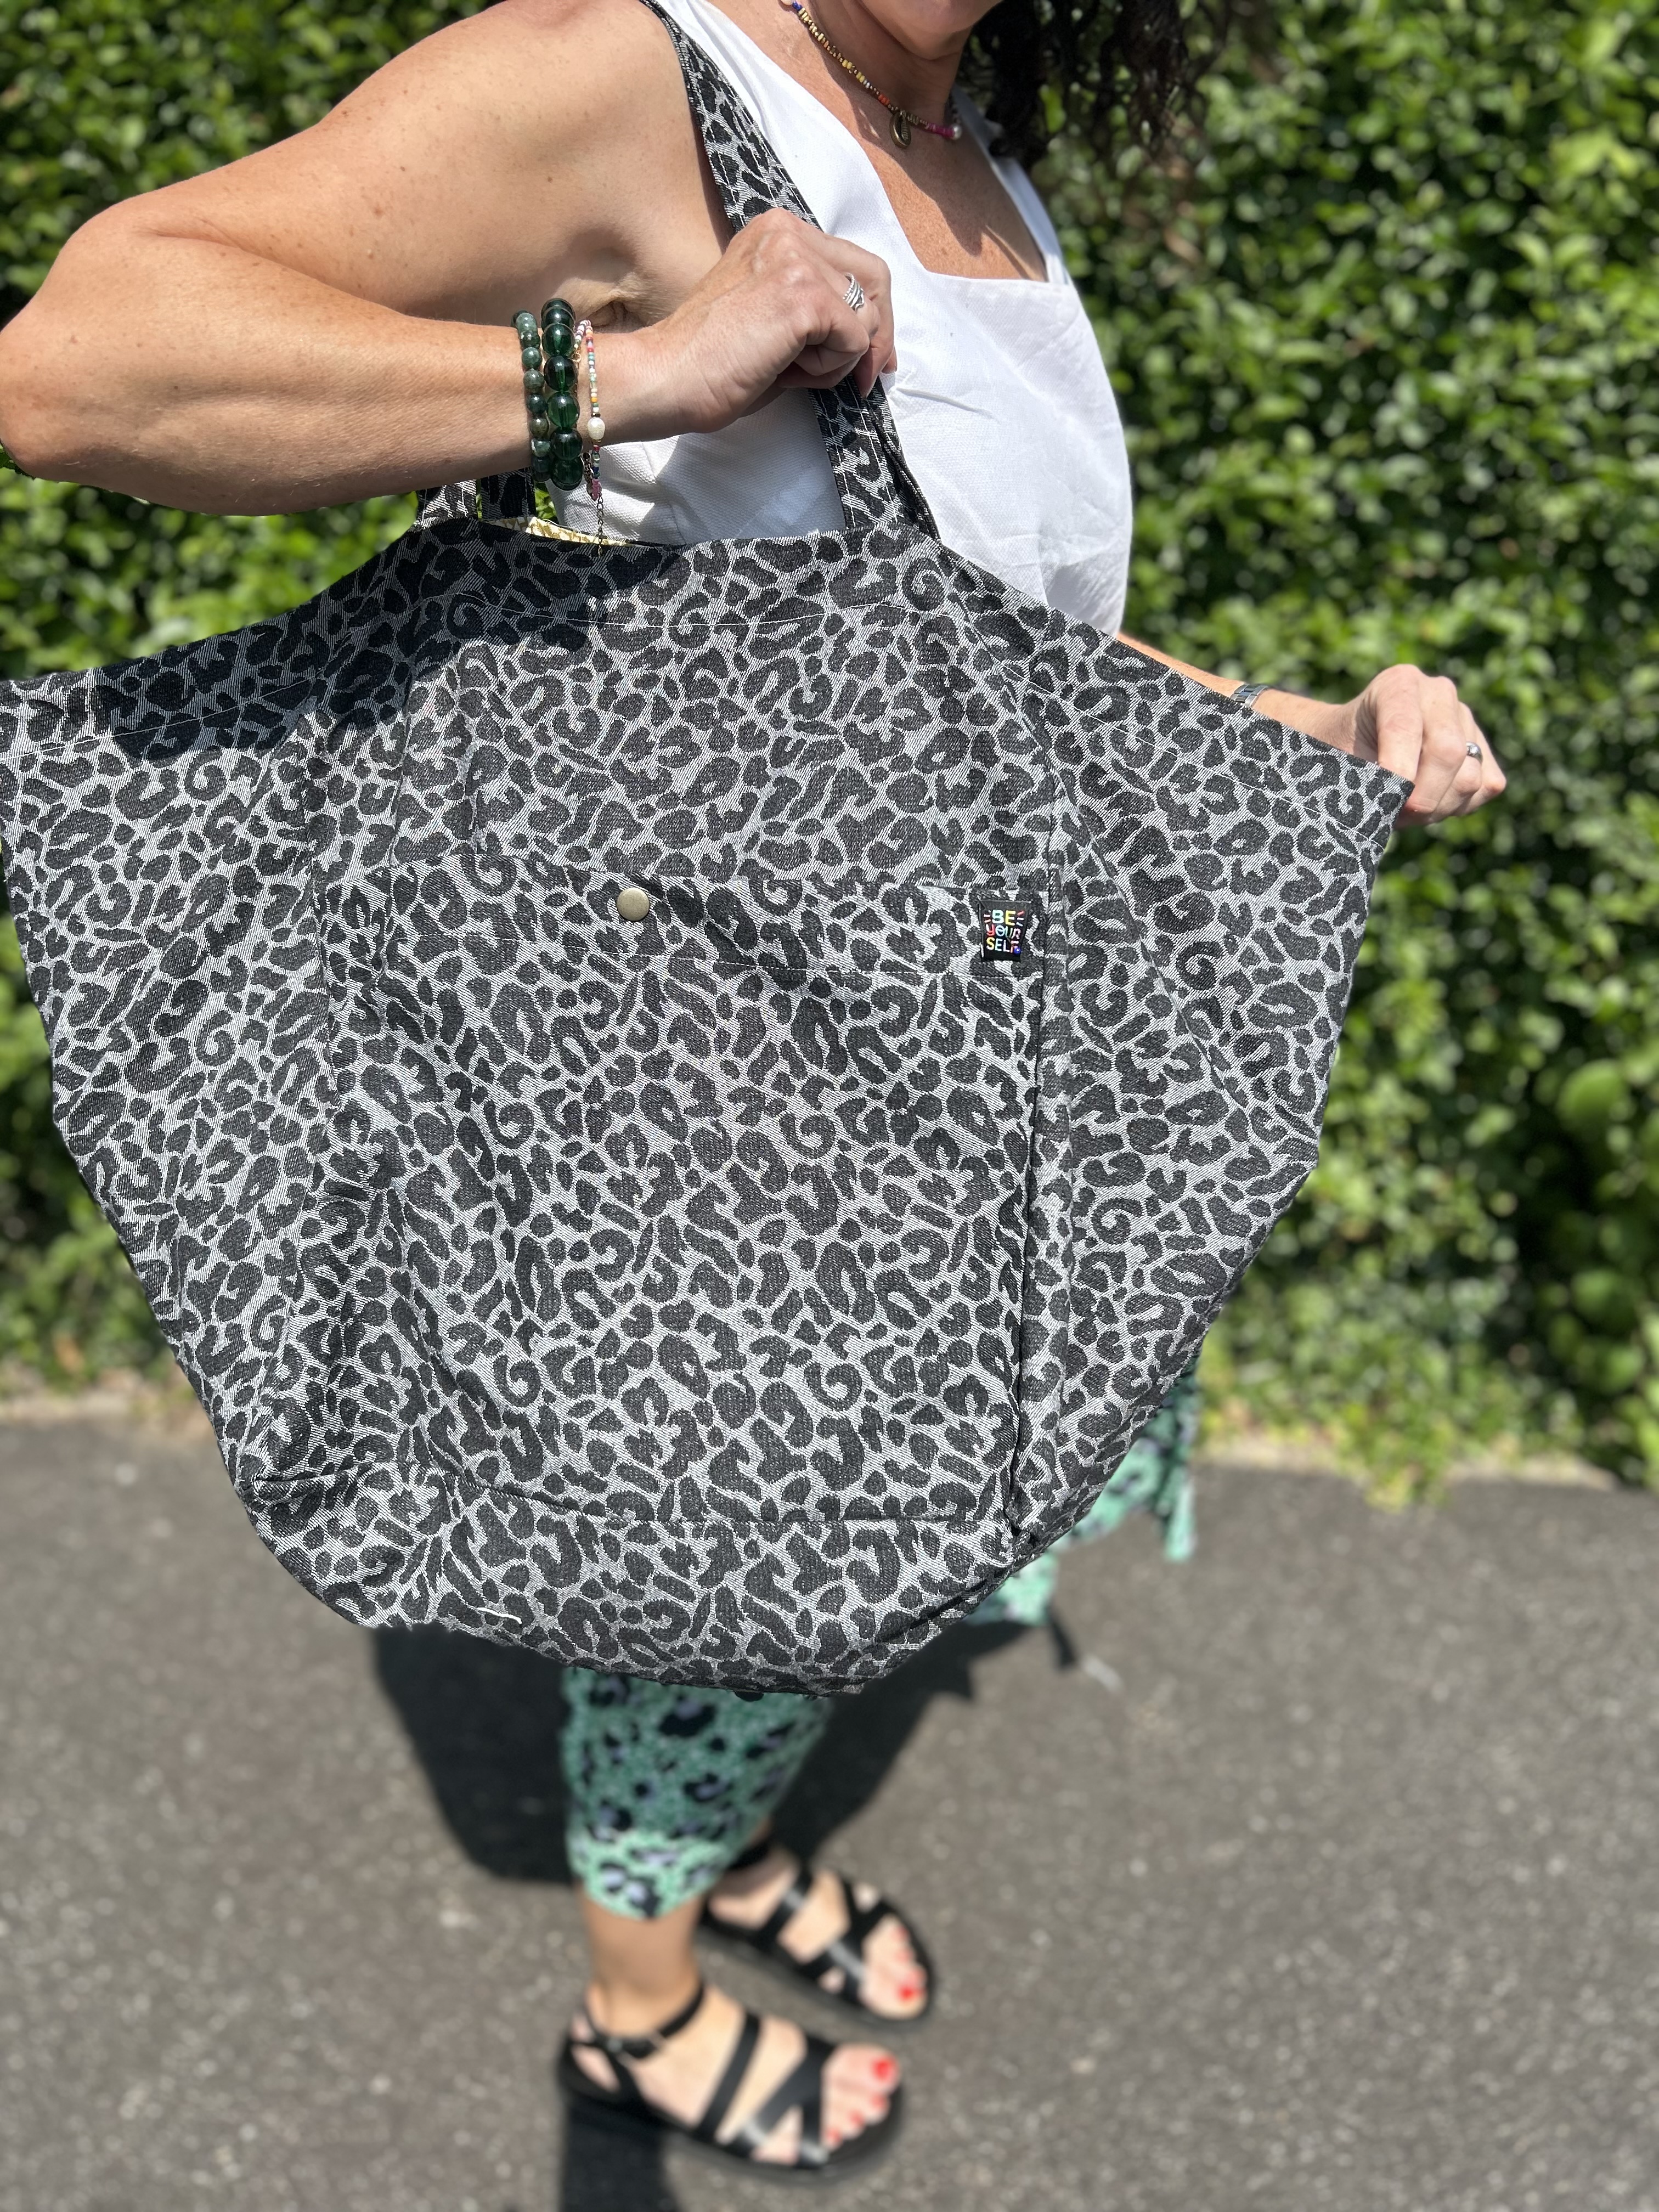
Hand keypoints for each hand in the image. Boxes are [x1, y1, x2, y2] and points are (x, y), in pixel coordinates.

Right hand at [599, 211, 894, 443]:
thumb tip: (869, 340)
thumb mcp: (770, 316)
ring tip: (791, 370)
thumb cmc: (712, 361)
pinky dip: (830, 369)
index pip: (855, 262)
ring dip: (838, 358)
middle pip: (875, 279)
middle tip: (864, 379)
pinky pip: (854, 341)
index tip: (870, 357)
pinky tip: (788, 372)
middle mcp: (789, 233)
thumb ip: (814, 309)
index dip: (872, 313)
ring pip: (865, 316)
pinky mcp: (803, 297)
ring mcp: (796, 261)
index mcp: (778, 231)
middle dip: (877, 336)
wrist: (668, 377)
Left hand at [1262, 665, 1505, 825]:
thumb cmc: (1340, 753)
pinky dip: (1458, 805)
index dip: (1398, 771)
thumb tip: (1394, 805)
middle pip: (1448, 753)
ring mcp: (1466, 718)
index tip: (1384, 801)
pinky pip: (1487, 787)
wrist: (1353, 747)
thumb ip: (1366, 776)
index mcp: (1398, 684)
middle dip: (1422, 798)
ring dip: (1437, 808)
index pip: (1406, 728)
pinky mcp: (1484, 748)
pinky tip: (1430, 800)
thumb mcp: (1340, 759)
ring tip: (1406, 809)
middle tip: (1395, 816)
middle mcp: (1438, 693)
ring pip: (1469, 778)